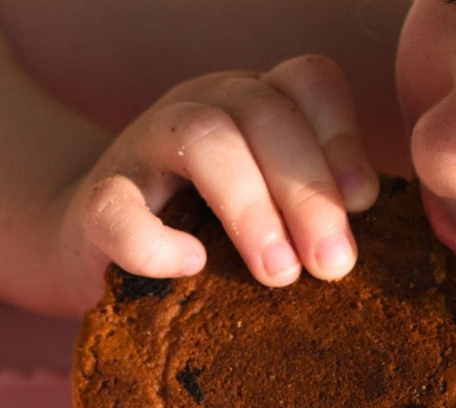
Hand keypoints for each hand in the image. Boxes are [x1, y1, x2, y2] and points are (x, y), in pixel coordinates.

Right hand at [58, 55, 379, 289]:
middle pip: (263, 113)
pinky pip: (117, 211)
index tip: (364, 202)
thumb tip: (363, 244)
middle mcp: (200, 110)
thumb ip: (310, 212)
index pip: (306, 83)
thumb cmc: (197, 236)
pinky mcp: (94, 205)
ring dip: (251, 208)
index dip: (340, 134)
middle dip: (307, 189)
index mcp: (249, 106)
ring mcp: (142, 151)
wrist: (91, 252)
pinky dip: (155, 239)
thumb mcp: (264, 214)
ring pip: (204, 140)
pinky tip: (191, 267)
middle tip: (335, 265)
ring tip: (280, 275)